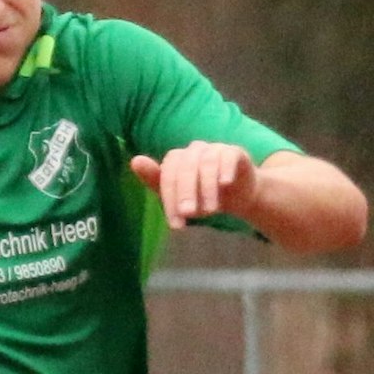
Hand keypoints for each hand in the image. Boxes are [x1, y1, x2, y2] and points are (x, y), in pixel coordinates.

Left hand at [130, 143, 257, 228]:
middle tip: (189, 214)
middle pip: (186, 167)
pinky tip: (225, 184)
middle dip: (186, 192)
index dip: (170, 199)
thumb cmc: (203, 197)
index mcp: (177, 159)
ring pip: (207, 163)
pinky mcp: (235, 152)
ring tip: (211, 210)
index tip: (176, 224)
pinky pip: (228, 155)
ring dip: (207, 187)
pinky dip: (225, 168)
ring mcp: (215, 149)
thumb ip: (157, 182)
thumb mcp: (179, 197)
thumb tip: (135, 160)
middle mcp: (194, 150)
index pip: (168, 175)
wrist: (239, 196)